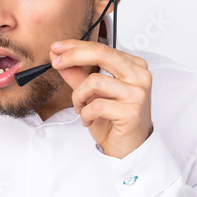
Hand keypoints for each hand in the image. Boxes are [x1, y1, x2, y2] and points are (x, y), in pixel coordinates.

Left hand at [50, 39, 152, 158]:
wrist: (128, 149)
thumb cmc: (114, 121)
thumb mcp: (91, 94)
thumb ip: (77, 74)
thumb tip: (58, 56)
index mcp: (133, 66)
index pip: (102, 48)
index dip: (75, 46)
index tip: (56, 48)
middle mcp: (140, 76)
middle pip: (101, 54)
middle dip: (72, 56)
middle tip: (56, 63)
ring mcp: (137, 93)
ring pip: (94, 81)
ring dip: (78, 97)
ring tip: (80, 108)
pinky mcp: (132, 111)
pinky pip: (96, 105)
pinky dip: (85, 114)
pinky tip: (89, 120)